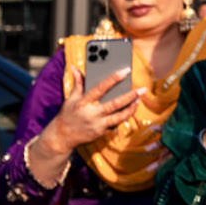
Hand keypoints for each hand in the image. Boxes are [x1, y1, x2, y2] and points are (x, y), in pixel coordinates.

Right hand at [27, 67, 138, 186]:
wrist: (62, 136)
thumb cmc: (68, 114)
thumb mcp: (71, 98)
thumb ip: (78, 83)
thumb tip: (76, 68)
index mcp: (84, 102)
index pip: (100, 88)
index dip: (114, 79)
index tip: (126, 71)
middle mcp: (92, 113)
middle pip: (115, 104)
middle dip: (130, 96)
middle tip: (142, 89)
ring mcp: (98, 124)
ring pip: (119, 117)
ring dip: (132, 108)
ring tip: (139, 100)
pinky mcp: (101, 133)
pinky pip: (115, 124)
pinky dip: (123, 117)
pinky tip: (130, 110)